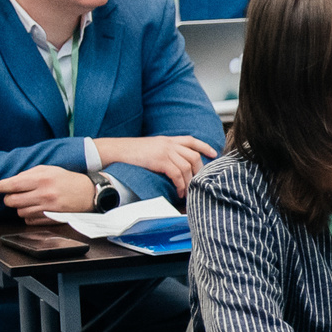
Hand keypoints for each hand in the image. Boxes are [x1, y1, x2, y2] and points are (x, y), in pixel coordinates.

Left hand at [0, 164, 94, 215]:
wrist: (89, 193)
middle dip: (9, 198)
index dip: (2, 186)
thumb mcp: (49, 169)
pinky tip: (35, 209)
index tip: (0, 187)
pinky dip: (28, 216)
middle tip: (13, 196)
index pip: (13, 185)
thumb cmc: (67, 180)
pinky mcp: (51, 219)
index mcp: (42, 179)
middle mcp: (44, 194)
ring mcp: (47, 208)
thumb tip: (11, 181)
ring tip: (28, 202)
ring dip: (20, 207)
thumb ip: (29, 174)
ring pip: (20, 212)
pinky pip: (29, 221)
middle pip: (12, 201)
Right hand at [97, 134, 219, 197]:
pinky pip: (177, 174)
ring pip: (187, 167)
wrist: (117, 150)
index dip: (204, 146)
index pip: (191, 140)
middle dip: (199, 171)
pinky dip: (180, 185)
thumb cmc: (132, 152)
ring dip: (189, 182)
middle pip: (193, 156)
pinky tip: (179, 191)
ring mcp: (165, 151)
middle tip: (199, 182)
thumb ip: (165, 151)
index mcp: (168, 139)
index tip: (214, 154)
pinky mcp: (160, 161)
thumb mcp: (152, 147)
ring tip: (188, 192)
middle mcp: (169, 144)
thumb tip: (175, 164)